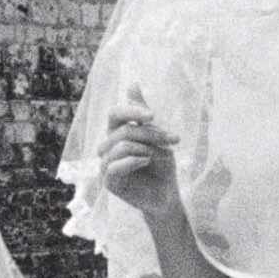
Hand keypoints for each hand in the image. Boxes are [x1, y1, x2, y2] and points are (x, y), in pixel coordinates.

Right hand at [99, 88, 182, 217]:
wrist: (167, 194)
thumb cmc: (161, 165)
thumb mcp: (156, 135)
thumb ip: (141, 113)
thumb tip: (133, 83)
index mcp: (116, 134)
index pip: (115, 113)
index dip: (132, 111)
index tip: (153, 115)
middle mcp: (107, 147)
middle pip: (123, 130)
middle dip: (151, 133)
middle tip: (173, 140)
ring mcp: (104, 165)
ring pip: (121, 146)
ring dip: (147, 148)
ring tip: (163, 155)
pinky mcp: (107, 182)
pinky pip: (115, 165)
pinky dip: (134, 161)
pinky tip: (148, 162)